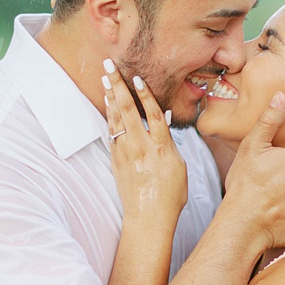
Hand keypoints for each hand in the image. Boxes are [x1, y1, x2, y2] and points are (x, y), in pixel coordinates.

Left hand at [103, 62, 185, 227]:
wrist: (148, 217)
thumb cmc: (170, 195)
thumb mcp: (179, 166)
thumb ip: (170, 141)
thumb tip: (164, 118)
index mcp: (161, 148)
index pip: (153, 113)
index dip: (145, 93)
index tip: (137, 77)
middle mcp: (141, 147)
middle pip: (128, 110)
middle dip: (118, 86)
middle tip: (110, 66)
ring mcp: (125, 153)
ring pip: (116, 119)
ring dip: (110, 97)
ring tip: (106, 79)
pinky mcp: (116, 160)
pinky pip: (112, 132)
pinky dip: (110, 116)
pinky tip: (108, 104)